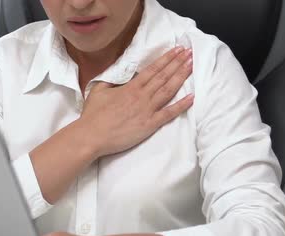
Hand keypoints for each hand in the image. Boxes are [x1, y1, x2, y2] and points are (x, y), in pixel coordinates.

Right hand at [78, 47, 193, 158]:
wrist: (91, 136)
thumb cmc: (92, 115)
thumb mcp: (98, 90)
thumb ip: (111, 79)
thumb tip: (120, 72)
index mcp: (130, 87)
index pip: (153, 69)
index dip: (167, 58)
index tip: (177, 50)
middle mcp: (141, 96)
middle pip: (164, 76)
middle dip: (178, 63)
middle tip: (190, 53)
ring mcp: (147, 110)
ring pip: (168, 90)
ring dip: (181, 77)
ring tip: (192, 66)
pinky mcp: (149, 125)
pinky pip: (169, 113)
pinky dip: (181, 105)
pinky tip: (192, 97)